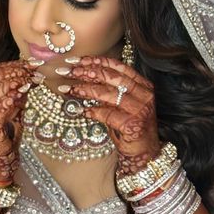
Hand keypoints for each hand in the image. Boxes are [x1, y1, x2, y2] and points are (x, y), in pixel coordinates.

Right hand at [0, 60, 38, 183]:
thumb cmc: (3, 139)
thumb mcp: (13, 113)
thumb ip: (18, 97)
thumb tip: (30, 79)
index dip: (13, 65)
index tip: (31, 63)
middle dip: (16, 71)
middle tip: (34, 70)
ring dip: (16, 82)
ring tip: (31, 80)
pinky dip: (9, 99)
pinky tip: (20, 94)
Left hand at [60, 56, 160, 175]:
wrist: (145, 153)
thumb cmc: (130, 127)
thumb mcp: (121, 105)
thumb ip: (109, 91)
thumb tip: (82, 76)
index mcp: (143, 85)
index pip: (118, 67)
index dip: (97, 61)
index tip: (78, 60)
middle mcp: (144, 95)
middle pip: (112, 77)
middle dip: (88, 72)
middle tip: (69, 71)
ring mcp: (140, 110)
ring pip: (109, 94)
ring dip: (86, 90)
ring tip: (69, 89)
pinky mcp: (133, 125)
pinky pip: (108, 114)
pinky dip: (93, 111)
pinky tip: (81, 111)